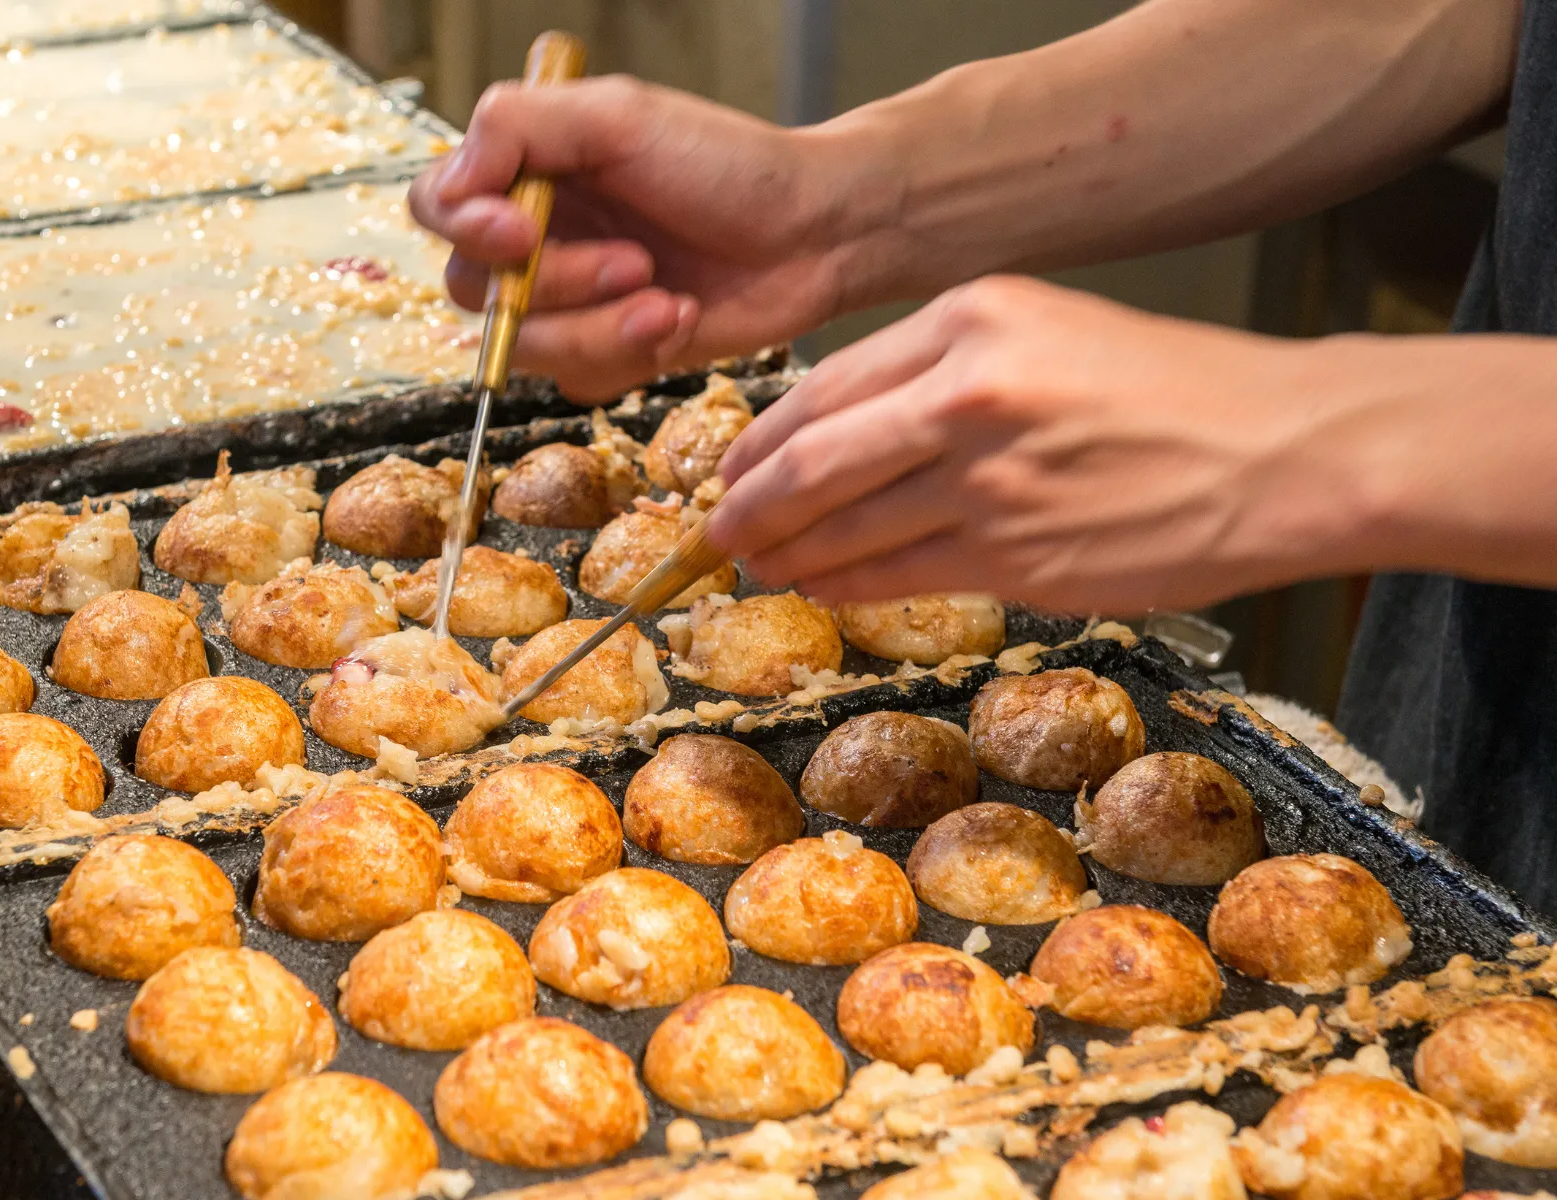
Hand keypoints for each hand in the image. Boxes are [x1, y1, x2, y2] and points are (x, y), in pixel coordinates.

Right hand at [408, 77, 884, 399]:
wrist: (814, 234)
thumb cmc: (729, 163)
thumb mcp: (619, 115)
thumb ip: (519, 126)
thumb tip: (454, 179)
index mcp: (526, 169)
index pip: (437, 205)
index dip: (467, 228)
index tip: (523, 233)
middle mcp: (536, 236)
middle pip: (477, 290)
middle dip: (561, 287)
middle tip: (636, 262)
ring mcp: (570, 300)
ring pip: (527, 346)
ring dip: (602, 328)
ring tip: (670, 299)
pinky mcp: (606, 351)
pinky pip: (577, 379)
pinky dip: (631, 354)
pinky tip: (680, 319)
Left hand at [710, 275, 1395, 613]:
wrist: (1290, 450)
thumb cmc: (1178, 392)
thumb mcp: (1049, 334)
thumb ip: (943, 373)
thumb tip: (842, 435)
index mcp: (973, 320)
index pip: (824, 389)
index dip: (760, 442)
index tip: (730, 470)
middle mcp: (969, 393)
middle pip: (814, 462)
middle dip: (747, 507)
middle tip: (713, 535)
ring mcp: (990, 479)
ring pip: (849, 530)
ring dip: (791, 556)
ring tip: (760, 567)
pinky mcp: (1018, 554)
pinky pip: (901, 577)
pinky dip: (850, 586)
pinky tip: (827, 587)